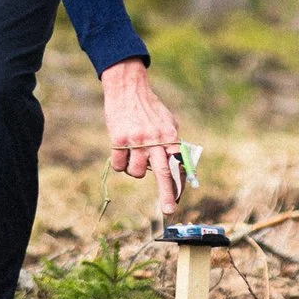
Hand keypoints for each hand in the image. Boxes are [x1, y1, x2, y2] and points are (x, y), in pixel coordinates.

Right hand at [101, 58, 182, 212]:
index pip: (177, 164)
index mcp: (170, 136)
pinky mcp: (119, 140)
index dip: (179, 183)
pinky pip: (119, 165)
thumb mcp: (167, 121)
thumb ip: (172, 142)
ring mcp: (136, 140)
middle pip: (163, 172)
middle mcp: (155, 139)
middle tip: (169, 210)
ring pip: (135, 172)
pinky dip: (120, 164)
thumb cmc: (148, 108)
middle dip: (167, 194)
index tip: (179, 199)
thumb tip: (178, 166)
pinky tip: (121, 152)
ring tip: (134, 155)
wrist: (127, 89)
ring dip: (134, 170)